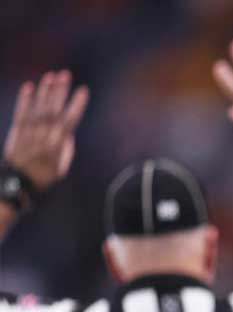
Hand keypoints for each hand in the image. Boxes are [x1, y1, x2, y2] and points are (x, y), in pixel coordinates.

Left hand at [2, 70, 88, 189]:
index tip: (83, 90)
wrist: (19, 184)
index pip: (69, 121)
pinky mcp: (17, 131)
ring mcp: (29, 133)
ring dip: (44, 91)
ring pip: (38, 108)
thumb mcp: (62, 165)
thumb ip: (66, 145)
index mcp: (57, 145)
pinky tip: (29, 86)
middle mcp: (43, 136)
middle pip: (53, 110)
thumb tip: (68, 129)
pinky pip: (20, 113)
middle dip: (60, 91)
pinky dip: (24, 100)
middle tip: (65, 74)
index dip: (76, 105)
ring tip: (51, 76)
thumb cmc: (45, 176)